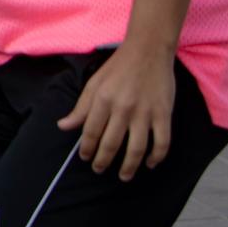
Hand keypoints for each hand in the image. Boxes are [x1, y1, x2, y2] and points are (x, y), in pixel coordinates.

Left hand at [58, 45, 174, 180]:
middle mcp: (123, 108)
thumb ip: (80, 108)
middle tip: (100, 170)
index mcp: (103, 100)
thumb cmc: (118, 67)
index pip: (91, 132)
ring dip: (129, 167)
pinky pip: (162, 141)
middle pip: (111, 144)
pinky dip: (157, 156)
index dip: (87, 149)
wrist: (148, 50)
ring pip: (137, 148)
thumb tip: (63, 126)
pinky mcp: (164, 113)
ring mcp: (145, 112)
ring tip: (124, 176)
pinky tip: (149, 163)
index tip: (86, 158)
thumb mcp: (94, 83)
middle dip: (104, 161)